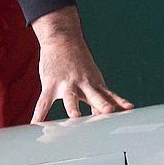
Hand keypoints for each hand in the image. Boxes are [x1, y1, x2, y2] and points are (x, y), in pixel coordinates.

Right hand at [30, 6, 132, 120]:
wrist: (62, 39)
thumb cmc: (79, 63)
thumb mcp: (93, 79)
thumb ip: (100, 97)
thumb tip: (111, 113)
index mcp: (96, 84)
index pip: (109, 97)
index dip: (118, 105)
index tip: (127, 114)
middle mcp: (84, 84)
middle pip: (95, 95)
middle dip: (102, 104)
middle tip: (109, 111)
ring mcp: (67, 84)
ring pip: (71, 97)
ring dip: (73, 106)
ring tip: (75, 116)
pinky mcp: (50, 85)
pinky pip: (44, 103)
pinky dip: (39, 115)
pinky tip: (36, 125)